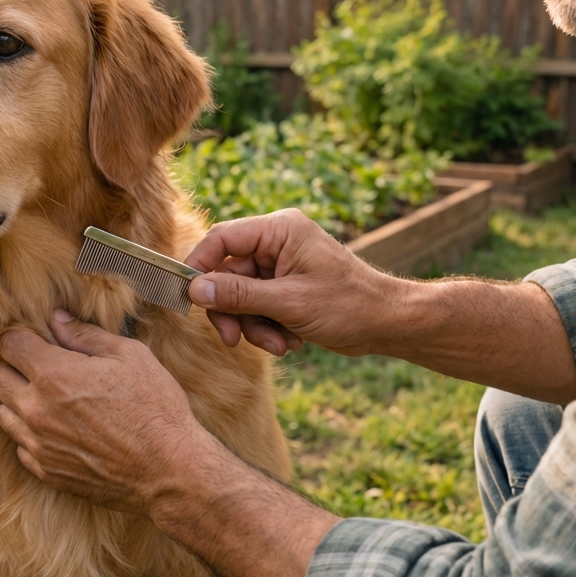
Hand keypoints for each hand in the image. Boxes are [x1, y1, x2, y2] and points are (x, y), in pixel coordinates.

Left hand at [0, 311, 214, 513]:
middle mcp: (36, 410)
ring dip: (20, 401)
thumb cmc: (155, 408)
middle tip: (43, 367)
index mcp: (54, 376)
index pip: (9, 345)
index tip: (40, 339)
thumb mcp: (130, 356)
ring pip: (3, 413)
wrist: (169, 470)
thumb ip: (86, 336)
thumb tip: (57, 320)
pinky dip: (33, 434)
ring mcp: (38, 445)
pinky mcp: (46, 471)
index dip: (23, 336)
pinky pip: (20, 446)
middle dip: (14, 366)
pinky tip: (61, 429)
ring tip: (52, 399)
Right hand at [184, 209, 398, 356]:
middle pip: (228, 274)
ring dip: (254, 326)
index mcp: (279, 230)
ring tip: (279, 345)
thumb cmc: (348, 305)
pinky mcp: (285, 288)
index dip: (200, 266)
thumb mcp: (288, 303)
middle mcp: (276, 243)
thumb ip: (239, 296)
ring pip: (241, 297)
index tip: (188, 297)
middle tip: (232, 340)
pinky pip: (257, 307)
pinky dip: (267, 328)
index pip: (222, 238)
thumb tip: (195, 290)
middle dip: (234, 311)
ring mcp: (280, 266)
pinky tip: (290, 342)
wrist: (387, 324)